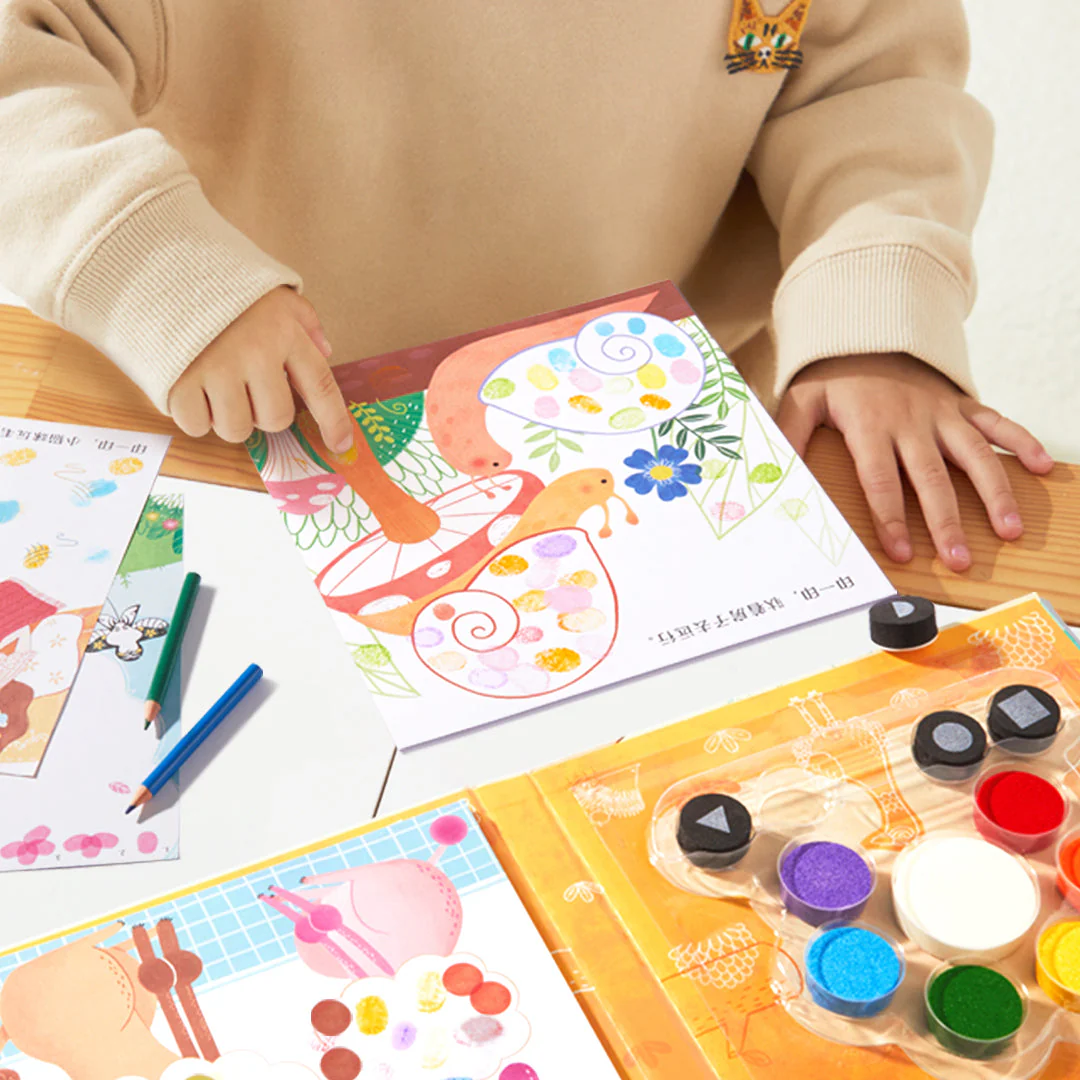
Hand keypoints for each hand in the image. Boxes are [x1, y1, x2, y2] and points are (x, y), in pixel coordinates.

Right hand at [167, 286, 352, 451]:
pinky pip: (197, 426)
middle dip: (263, 413)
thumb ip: (304, 321)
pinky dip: (193, 415)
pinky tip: (189, 386)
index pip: (321, 386)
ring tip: (214, 384)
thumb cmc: (219, 286)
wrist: (154, 265)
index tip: (340, 444)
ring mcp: (216, 370)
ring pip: (236, 430)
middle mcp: (256, 354)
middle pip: (276, 419)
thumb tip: (324, 351)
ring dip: (227, 416)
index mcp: (284, 332)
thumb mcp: (272, 292)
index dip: (334, 421)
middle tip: (244, 387)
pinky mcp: (178, 382)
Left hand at [778, 353, 1053, 570]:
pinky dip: (1022, 443)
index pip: (881, 479)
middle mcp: (911, 422)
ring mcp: (941, 413)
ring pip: (975, 455)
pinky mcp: (961, 404)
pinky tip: (1042, 469)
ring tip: (1010, 530)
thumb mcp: (801, 400)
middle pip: (932, 478)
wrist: (866, 330)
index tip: (901, 551)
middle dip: (947, 522)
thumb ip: (789, 435)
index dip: (891, 517)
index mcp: (870, 426)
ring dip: (995, 493)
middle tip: (960, 560)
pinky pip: (997, 422)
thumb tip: (771, 470)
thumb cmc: (832, 376)